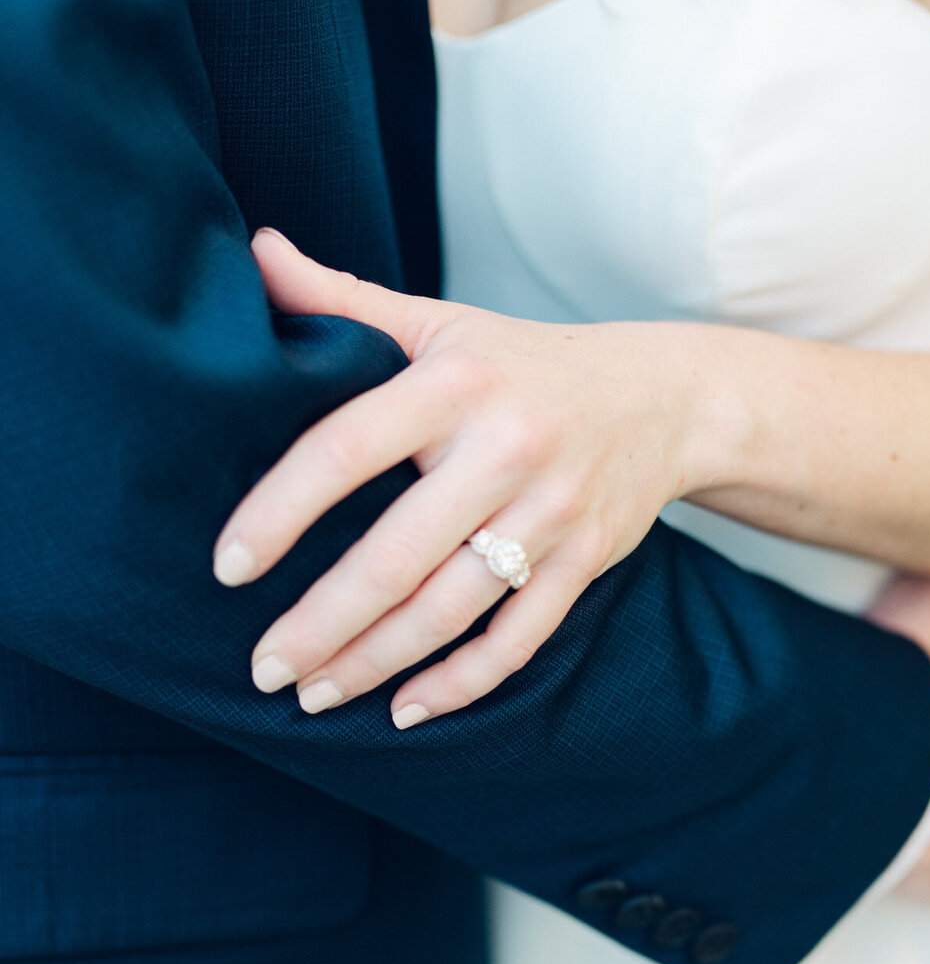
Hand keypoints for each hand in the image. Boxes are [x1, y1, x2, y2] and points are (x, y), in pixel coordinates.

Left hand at [215, 230, 724, 724]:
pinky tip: (406, 709)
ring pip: (450, 609)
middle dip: (321, 624)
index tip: (229, 567)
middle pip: (396, 557)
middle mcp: (503, 450)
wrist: (666, 399)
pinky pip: (517, 638)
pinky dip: (461, 682)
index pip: (345, 449)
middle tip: (263, 669)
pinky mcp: (585, 562)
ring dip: (374, 663)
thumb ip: (345, 299)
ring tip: (314, 696)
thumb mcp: (442, 323)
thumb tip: (254, 253)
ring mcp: (550, 513)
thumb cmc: (527, 364)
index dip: (280, 511)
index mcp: (454, 385)